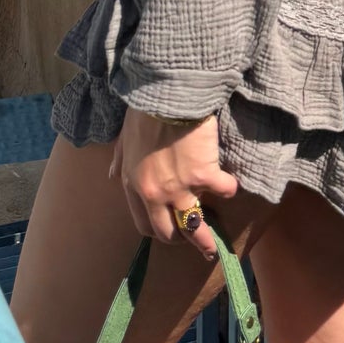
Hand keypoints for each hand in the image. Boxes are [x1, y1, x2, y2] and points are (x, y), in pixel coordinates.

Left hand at [112, 110, 237, 258]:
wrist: (166, 95)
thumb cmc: (144, 113)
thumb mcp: (123, 140)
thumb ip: (118, 161)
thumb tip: (111, 175)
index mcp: (132, 185)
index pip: (143, 224)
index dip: (159, 230)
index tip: (170, 230)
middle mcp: (154, 194)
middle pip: (168, 232)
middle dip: (181, 240)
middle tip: (192, 240)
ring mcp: (179, 188)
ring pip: (194, 226)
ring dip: (205, 240)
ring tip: (215, 247)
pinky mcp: (204, 176)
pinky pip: (223, 191)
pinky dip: (229, 189)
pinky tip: (231, 184)